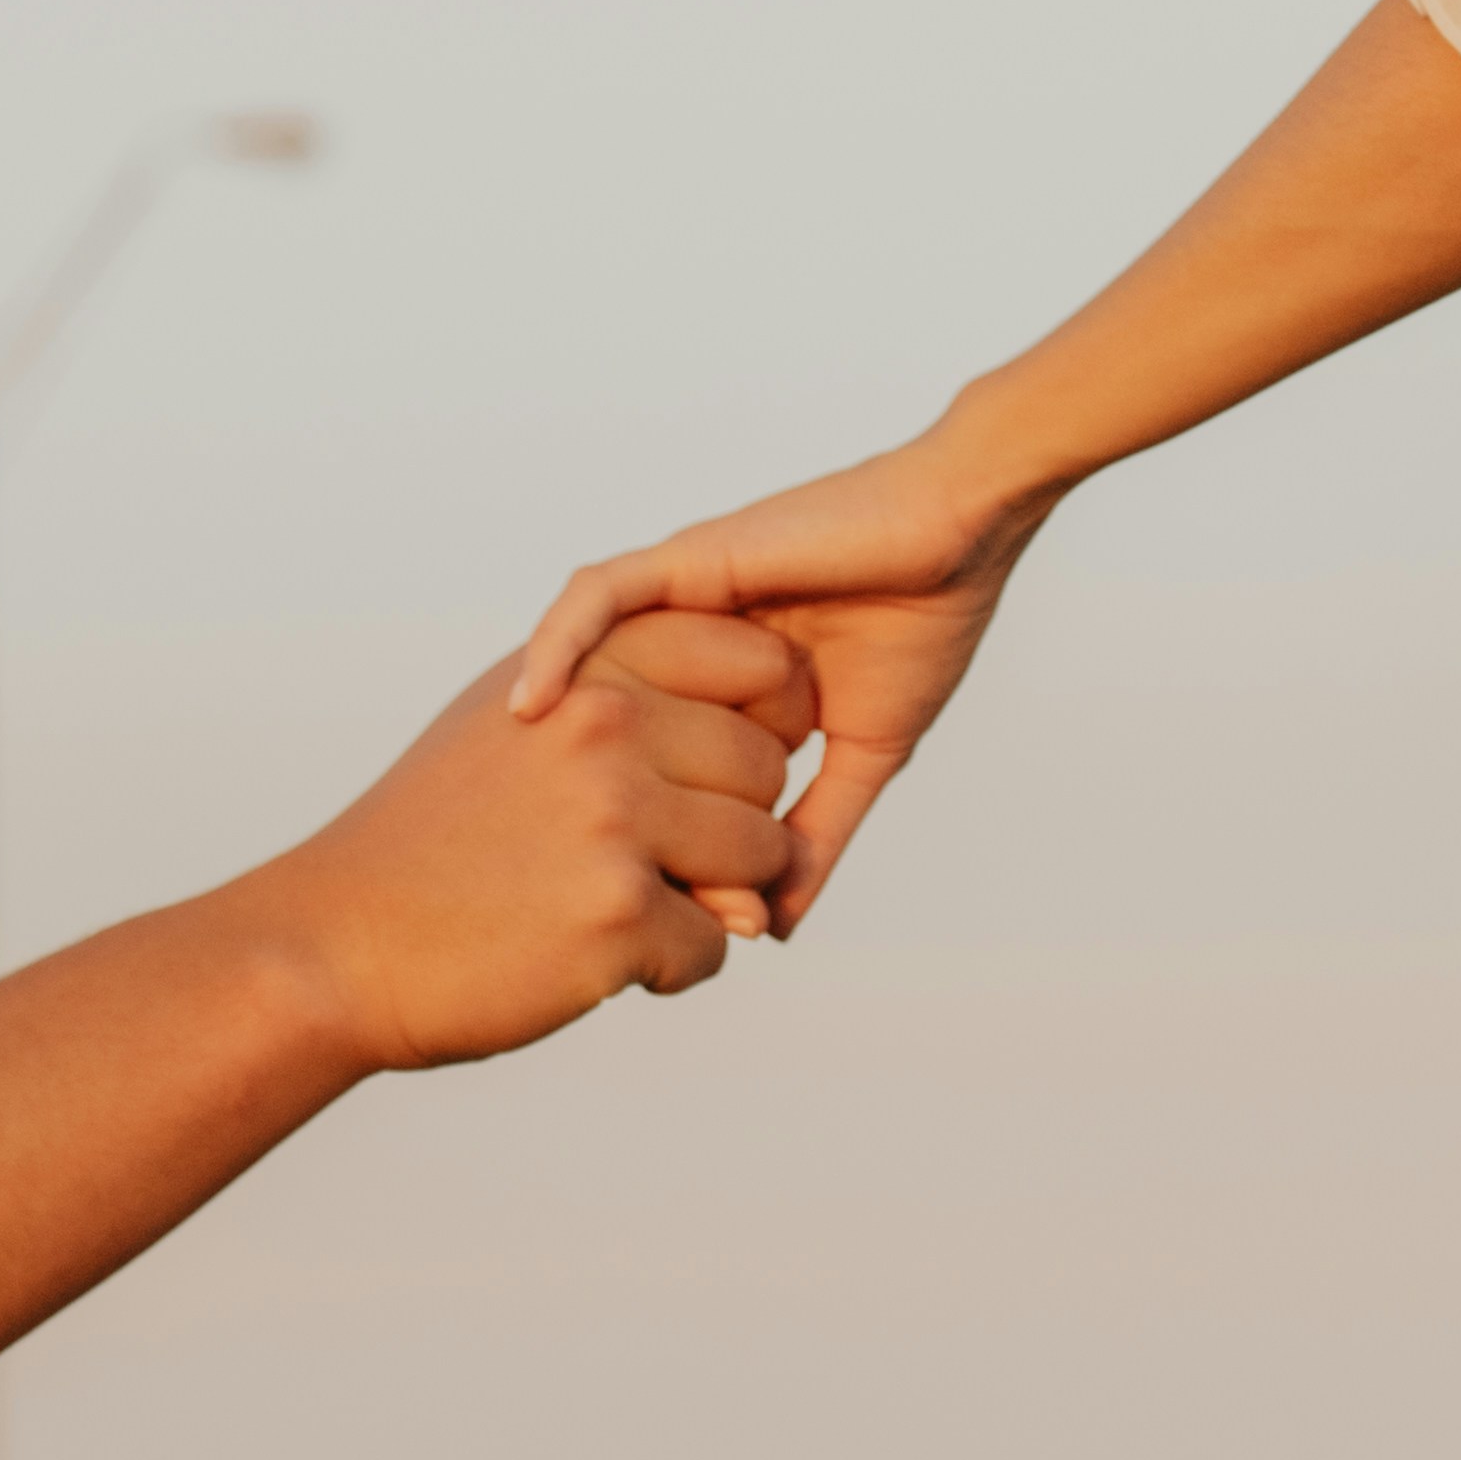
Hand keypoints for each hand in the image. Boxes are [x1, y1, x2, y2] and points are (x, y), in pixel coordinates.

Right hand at [261, 609, 813, 1068]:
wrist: (338, 946)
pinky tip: (595, 959)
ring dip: (722, 897)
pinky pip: (720, 944)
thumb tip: (763, 707)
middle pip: (769, 766)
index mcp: (589, 664)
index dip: (763, 723)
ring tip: (630, 905)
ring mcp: (615, 819)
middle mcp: (607, 725)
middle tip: (661, 859)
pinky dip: (672, 966)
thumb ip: (626, 688)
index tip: (715, 770)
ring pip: (766, 854)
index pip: (759, 663)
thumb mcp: (515, 715)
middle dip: (738, 822)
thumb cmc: (433, 835)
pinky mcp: (618, 915)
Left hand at [508, 423, 1048, 930]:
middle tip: (533, 865)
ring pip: (582, 661)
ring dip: (539, 724)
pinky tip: (530, 704)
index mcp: (722, 688)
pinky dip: (557, 644)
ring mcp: (684, 597)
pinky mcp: (691, 559)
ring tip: (496, 787)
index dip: (625, 831)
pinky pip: (597, 596)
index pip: (650, 763)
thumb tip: (772, 925)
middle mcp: (688, 641)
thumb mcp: (862, 755)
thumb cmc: (925, 625)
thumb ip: (816, 834)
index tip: (602, 906)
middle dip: (564, 790)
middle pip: (601, 719)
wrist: (964, 534)